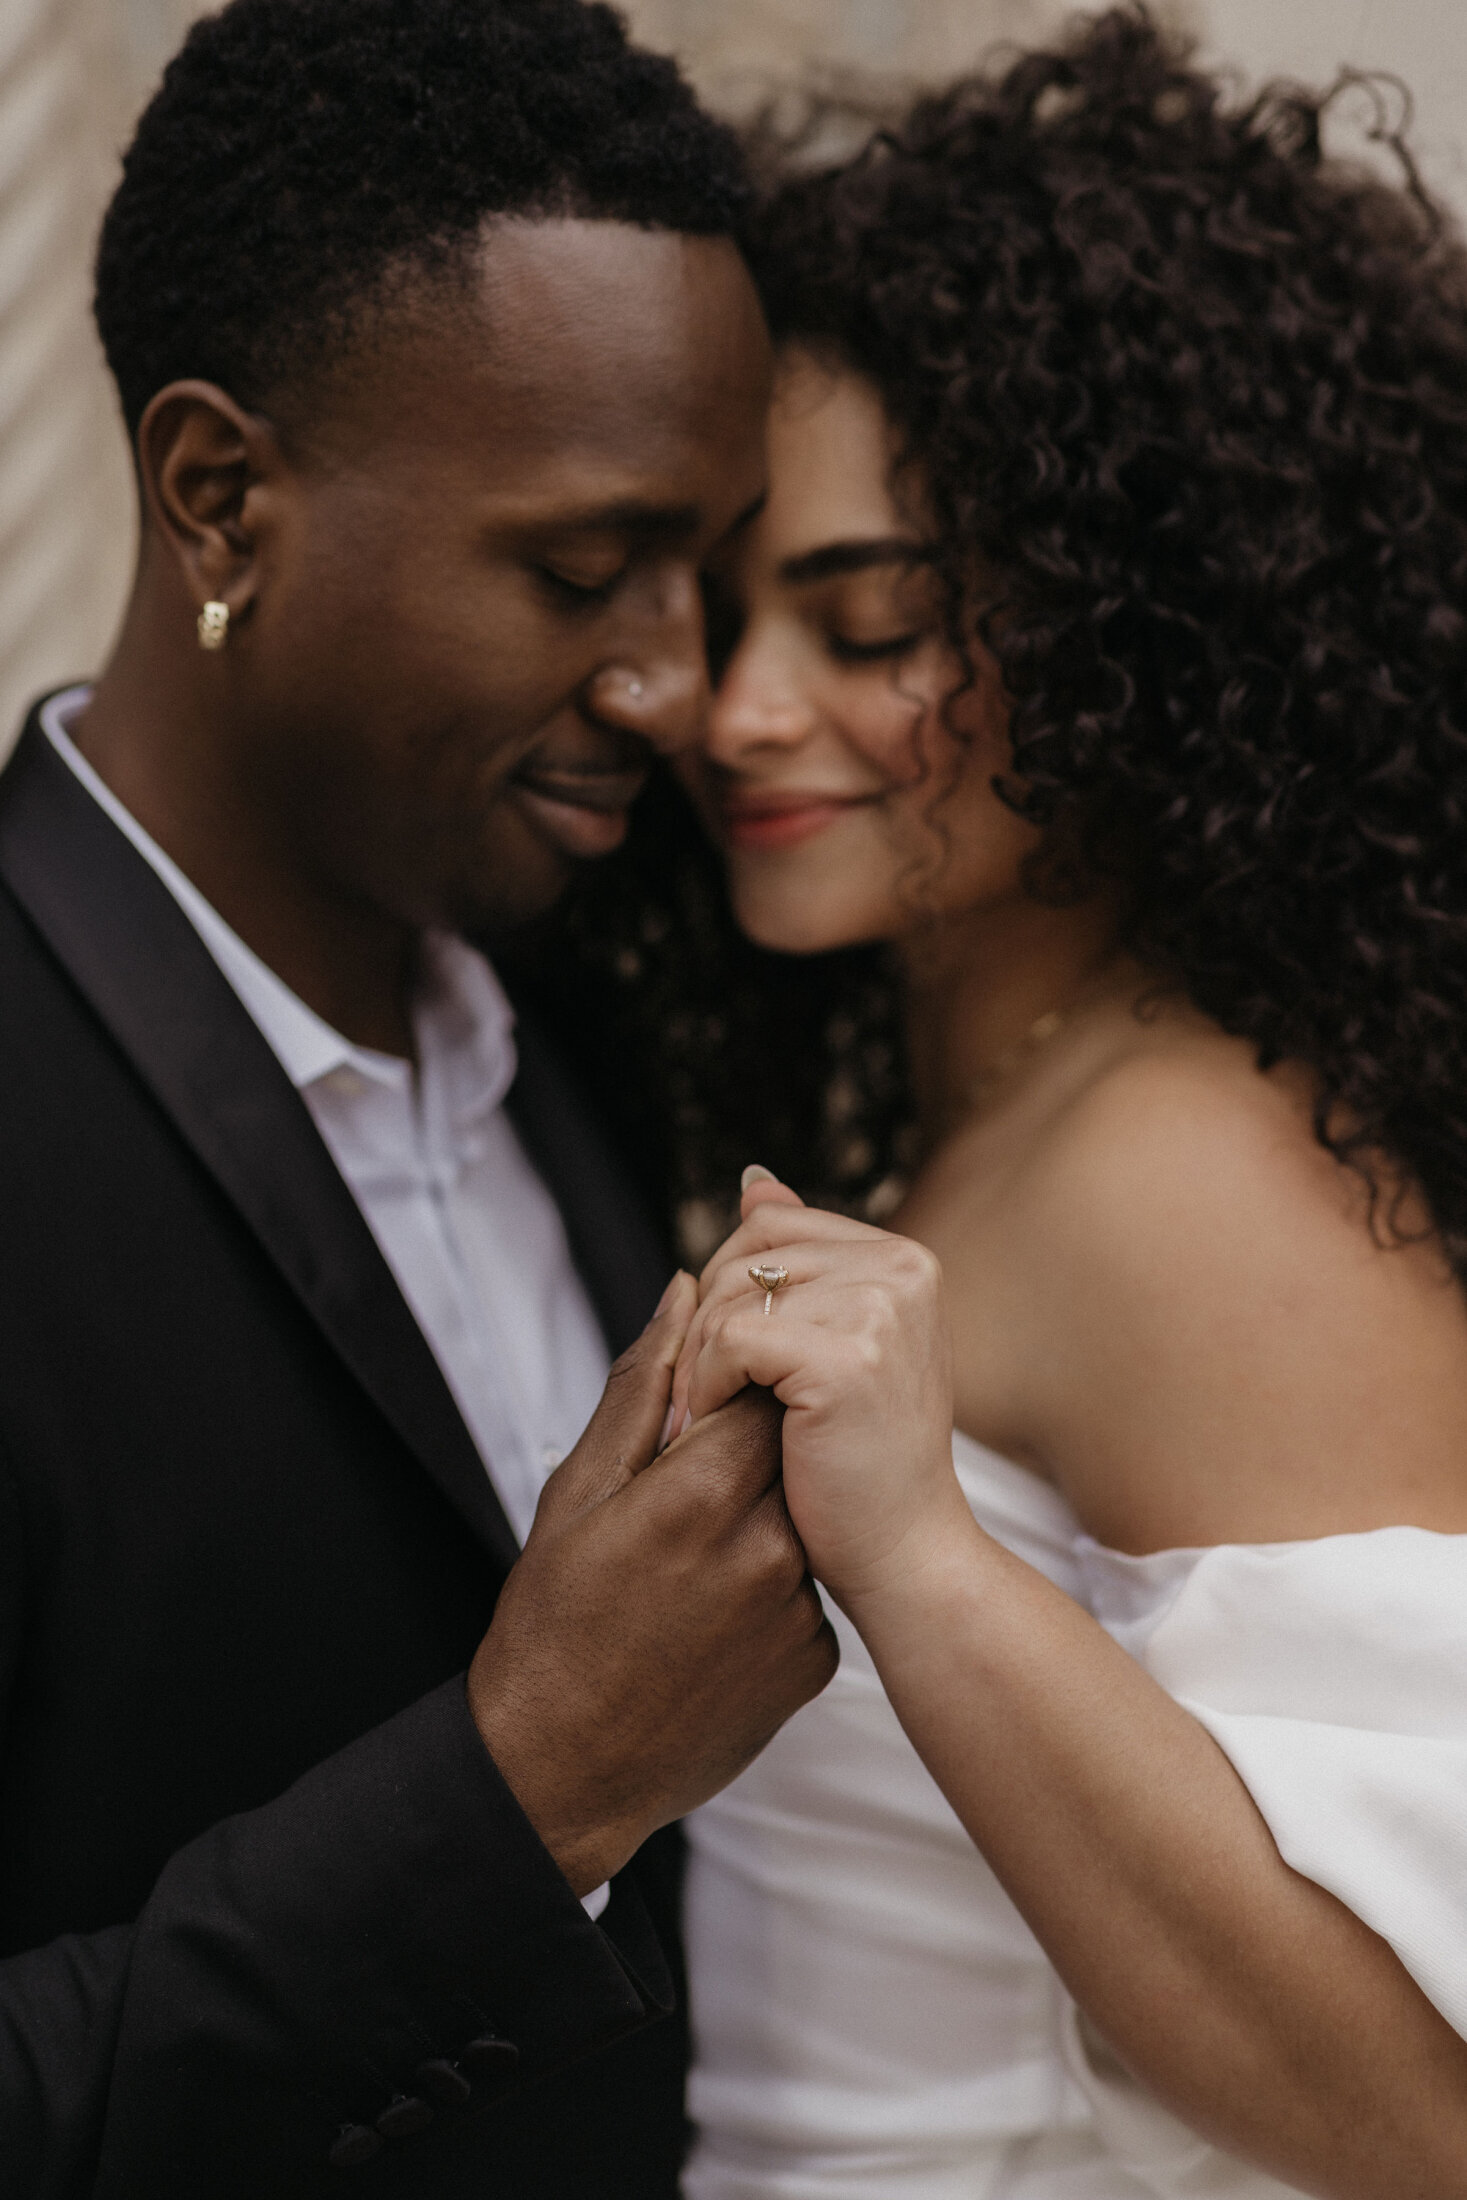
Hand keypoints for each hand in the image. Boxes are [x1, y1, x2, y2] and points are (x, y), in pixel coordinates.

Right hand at [467, 1272, 836, 1894]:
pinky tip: (712, 1612)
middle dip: (751, 1443)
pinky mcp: (817, 1661)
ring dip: (762, 1514)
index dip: (736, 1381)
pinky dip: (772, 1583)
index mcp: (701, 1492)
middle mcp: (768, 1548)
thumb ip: (641, 1384)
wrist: (563, 1770)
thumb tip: (685, 1291)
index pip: (766, 1381)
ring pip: (805, 1513)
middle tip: (693, 1476)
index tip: (701, 1402)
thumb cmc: (553, 1623)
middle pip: (795, 1444)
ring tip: (690, 1560)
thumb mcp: (575, 1492)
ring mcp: (799, 1611)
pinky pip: (809, 1586)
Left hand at [675, 1174, 959, 1606]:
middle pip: (742, 1254)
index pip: (768, 1227)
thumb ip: (800, 1261)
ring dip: (697, 1363)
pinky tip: (719, 1427)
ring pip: (728, 1297)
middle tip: (698, 1399)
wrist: (906, 1556)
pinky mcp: (847, 1357)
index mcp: (902, 1258)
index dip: (724, 1291)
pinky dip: (707, 1386)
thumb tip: (753, 1180)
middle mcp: (902, 1268)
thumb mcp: (837, 1345)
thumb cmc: (861, 1465)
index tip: (722, 1364)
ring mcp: (880, 1308)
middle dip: (703, 1326)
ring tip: (703, 1420)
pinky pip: (730, 1340)